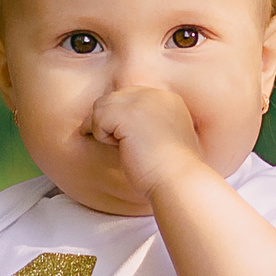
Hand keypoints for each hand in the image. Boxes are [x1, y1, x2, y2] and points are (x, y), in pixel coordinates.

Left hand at [83, 84, 204, 198]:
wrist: (178, 180)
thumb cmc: (169, 171)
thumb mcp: (162, 139)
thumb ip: (145, 124)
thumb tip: (116, 125)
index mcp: (167, 100)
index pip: (130, 96)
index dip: (120, 117)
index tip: (125, 140)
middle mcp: (156, 95)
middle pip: (114, 97)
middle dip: (108, 121)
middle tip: (119, 145)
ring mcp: (143, 101)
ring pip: (103, 106)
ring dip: (103, 129)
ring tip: (121, 146)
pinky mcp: (129, 113)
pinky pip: (98, 118)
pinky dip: (101, 136)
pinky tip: (119, 148)